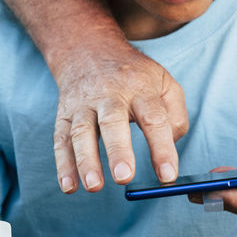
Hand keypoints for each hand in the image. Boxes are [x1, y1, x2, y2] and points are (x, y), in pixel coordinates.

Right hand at [51, 42, 187, 192]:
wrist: (88, 49)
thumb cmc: (133, 75)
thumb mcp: (164, 82)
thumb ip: (175, 116)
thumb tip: (169, 149)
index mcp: (139, 88)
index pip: (153, 118)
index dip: (161, 148)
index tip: (167, 176)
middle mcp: (109, 94)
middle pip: (113, 121)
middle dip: (118, 150)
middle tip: (124, 176)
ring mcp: (83, 104)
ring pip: (82, 132)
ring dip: (86, 160)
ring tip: (94, 185)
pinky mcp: (64, 115)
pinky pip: (61, 140)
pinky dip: (62, 165)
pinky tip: (68, 186)